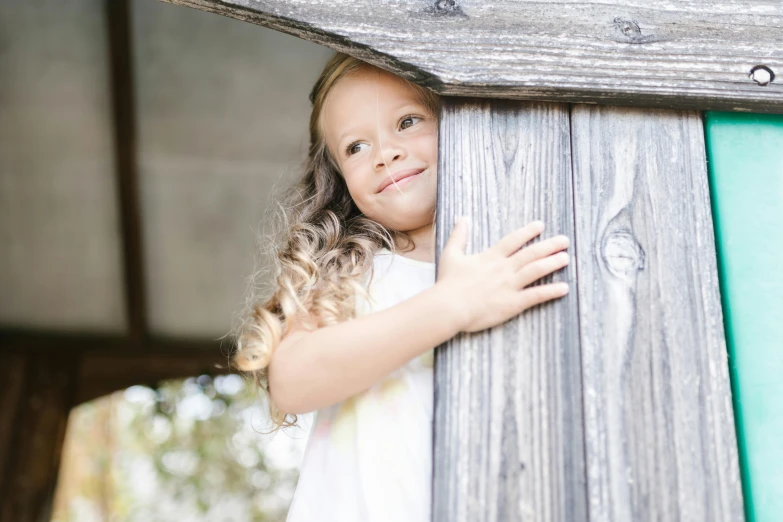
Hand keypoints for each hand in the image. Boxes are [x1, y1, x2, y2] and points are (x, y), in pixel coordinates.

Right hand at [436, 218, 569, 332]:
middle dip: (549, 245)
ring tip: (566, 258)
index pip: (513, 240)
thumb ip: (459, 236)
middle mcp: (504, 268)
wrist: (449, 306)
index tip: (540, 225)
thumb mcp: (450, 255)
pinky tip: (564, 288)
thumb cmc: (448, 283)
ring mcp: (510, 285)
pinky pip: (536, 295)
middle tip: (565, 240)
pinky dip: (551, 291)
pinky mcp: (512, 303)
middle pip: (531, 253)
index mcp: (490, 257)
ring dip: (552, 263)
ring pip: (536, 270)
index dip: (528, 232)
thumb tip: (462, 218)